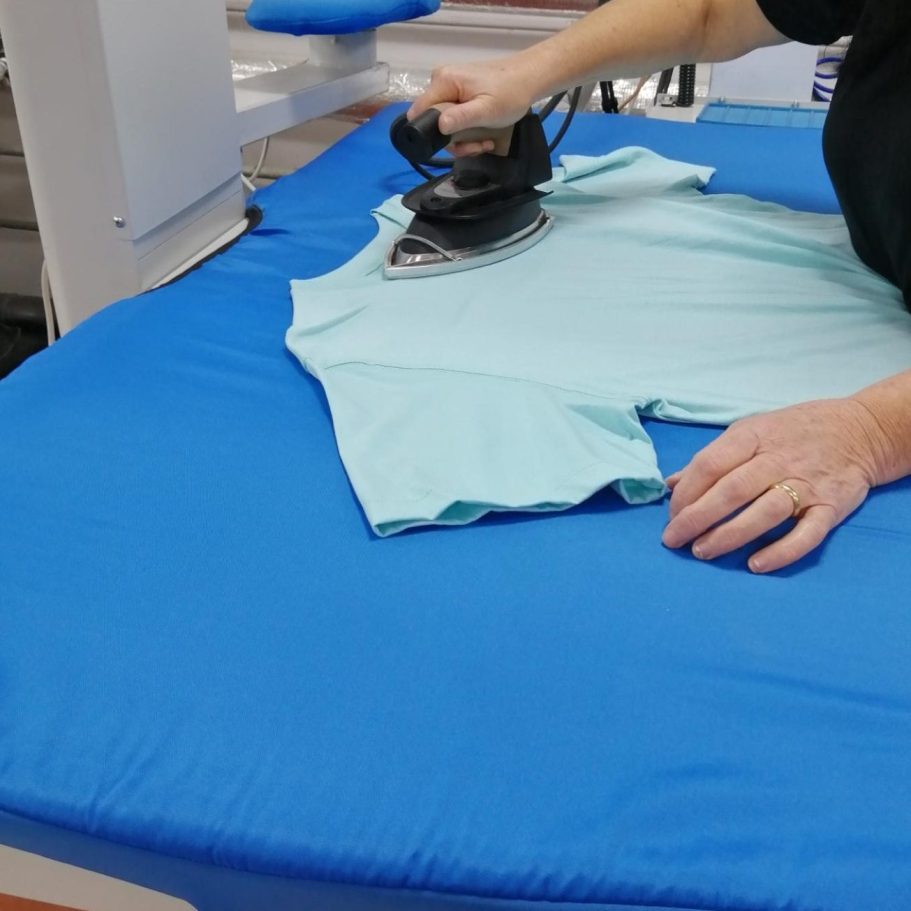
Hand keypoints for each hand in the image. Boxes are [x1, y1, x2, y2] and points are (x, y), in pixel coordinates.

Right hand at [408, 58, 536, 156]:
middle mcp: (440, 81)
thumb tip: (439, 126)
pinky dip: (466, 133)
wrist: (528, 79)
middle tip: (476, 146)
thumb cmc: (510, 93)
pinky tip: (483, 136)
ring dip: (462, 140)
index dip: (430, 133)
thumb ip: (461, 118)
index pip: (419, 112)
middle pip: (432, 121)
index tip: (454, 143)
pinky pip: (453, 119)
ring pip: (443, 125)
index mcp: (442, 81)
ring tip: (483, 142)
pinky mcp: (458, 94)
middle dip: (453, 140)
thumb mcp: (486, 110)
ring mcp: (449, 88)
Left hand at [662, 398, 889, 573]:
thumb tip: (670, 484)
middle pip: (732, 490)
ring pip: (765, 512)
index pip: (710, 464)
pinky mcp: (832, 507)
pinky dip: (783, 551)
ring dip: (730, 534)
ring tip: (702, 551)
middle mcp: (778, 459)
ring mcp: (807, 484)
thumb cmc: (793, 432)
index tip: (671, 515)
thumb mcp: (749, 432)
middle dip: (697, 518)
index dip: (686, 493)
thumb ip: (711, 459)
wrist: (860, 430)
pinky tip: (756, 564)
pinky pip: (808, 533)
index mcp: (752, 437)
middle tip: (674, 540)